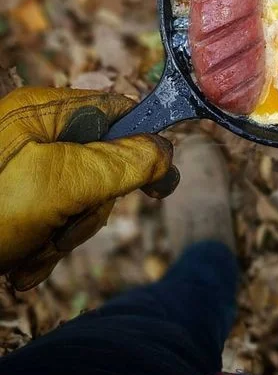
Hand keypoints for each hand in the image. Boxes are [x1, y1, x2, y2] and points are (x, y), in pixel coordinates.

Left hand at [0, 87, 177, 290]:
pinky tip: (20, 263)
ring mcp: (23, 167)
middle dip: (90, 206)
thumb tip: (166, 154)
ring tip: (32, 251)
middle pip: (102, 163)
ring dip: (63, 234)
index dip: (144, 145)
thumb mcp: (61, 184)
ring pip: (78, 198)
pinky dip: (42, 246)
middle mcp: (35, 133)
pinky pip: (50, 218)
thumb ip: (122, 163)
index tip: (159, 185)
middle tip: (65, 226)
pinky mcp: (13, 198)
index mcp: (46, 111)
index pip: (119, 112)